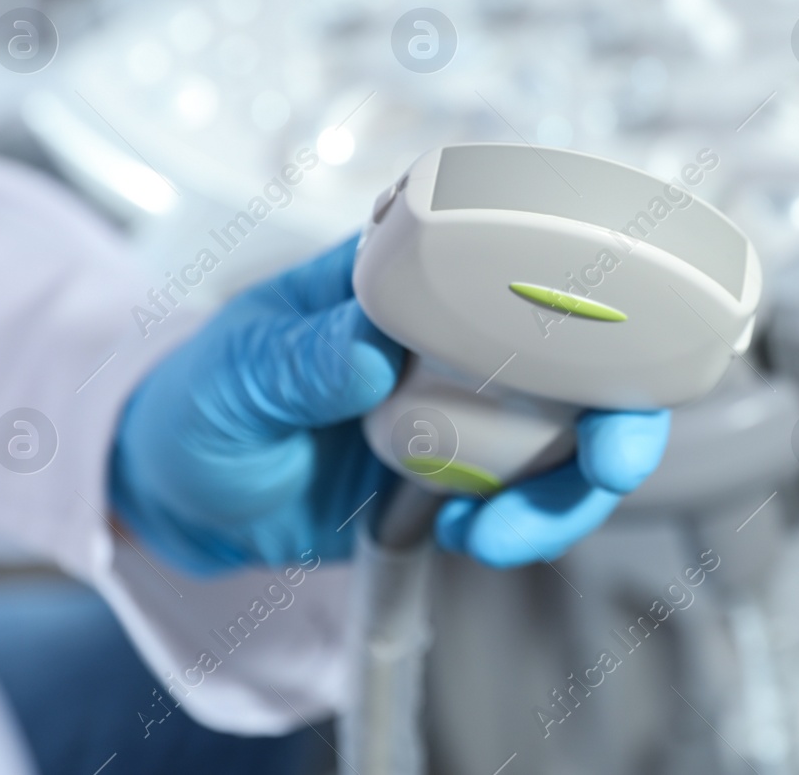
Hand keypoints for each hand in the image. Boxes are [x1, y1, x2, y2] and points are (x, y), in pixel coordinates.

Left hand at [110, 238, 671, 573]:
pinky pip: (525, 496)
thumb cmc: (199, 399)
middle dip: (618, 415)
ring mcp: (468, 407)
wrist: (179, 493)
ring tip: (498, 536)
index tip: (620, 349)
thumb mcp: (236, 374)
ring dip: (562, 494)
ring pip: (566, 440)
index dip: (595, 295)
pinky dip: (522, 525)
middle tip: (611, 466)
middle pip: (579, 360)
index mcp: (409, 276)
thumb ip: (301, 359)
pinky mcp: (461, 473)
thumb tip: (370, 349)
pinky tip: (474, 539)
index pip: (521, 260)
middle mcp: (457, 335)